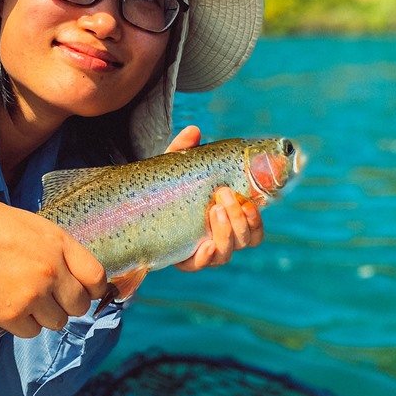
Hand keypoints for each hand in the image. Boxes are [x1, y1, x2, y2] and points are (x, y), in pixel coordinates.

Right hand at [0, 197, 107, 337]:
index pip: (97, 278)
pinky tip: (5, 304)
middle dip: (66, 304)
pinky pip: (31, 332)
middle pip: (79, 306)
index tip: (85, 292)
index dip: (93, 289)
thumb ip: (56, 248)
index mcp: (58, 242)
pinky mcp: (9, 314)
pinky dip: (21, 324)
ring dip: (43, 315)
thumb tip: (75, 274)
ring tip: (20, 296)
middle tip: (46, 295)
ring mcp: (31, 294)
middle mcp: (51, 269)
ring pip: (57, 323)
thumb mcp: (29, 224)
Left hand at [165, 125, 264, 271]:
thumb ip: (184, 149)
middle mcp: (220, 238)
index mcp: (227, 219)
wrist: (138, 208)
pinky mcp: (185, 260)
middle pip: (246, 240)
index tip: (249, 202)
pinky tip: (204, 246)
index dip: (256, 220)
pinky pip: (201, 265)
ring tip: (214, 210)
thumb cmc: (166, 189)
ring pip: (228, 252)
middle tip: (224, 195)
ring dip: (227, 232)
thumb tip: (194, 130)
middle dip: (240, 219)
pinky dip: (207, 257)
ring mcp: (204, 251)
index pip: (254, 228)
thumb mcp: (174, 168)